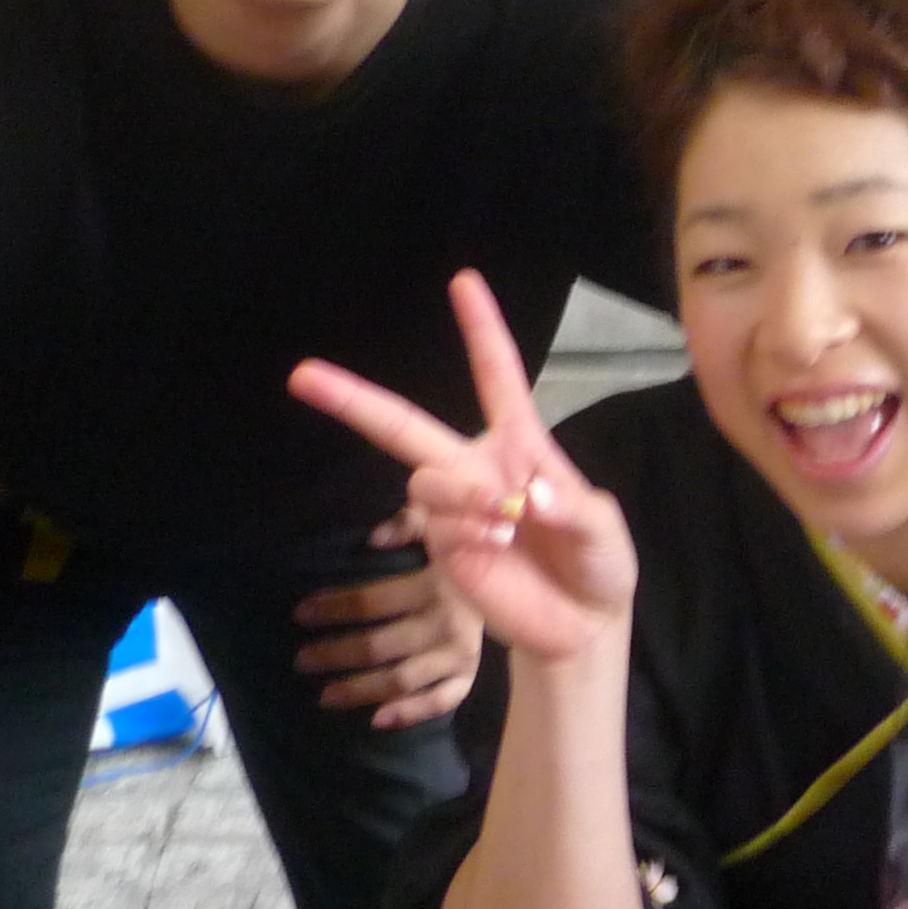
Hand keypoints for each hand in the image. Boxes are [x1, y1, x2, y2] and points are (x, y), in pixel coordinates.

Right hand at [288, 272, 636, 664]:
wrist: (580, 627)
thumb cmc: (599, 565)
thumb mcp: (605, 532)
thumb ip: (576, 510)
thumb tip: (529, 494)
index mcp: (522, 444)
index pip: (497, 375)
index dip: (481, 328)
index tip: (463, 281)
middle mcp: (477, 467)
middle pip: (405, 424)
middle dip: (353, 398)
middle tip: (302, 375)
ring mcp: (455, 508)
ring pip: (423, 478)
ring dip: (460, 493)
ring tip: (504, 520)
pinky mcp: (442, 549)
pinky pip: (434, 525)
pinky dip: (465, 531)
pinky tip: (496, 546)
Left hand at [292, 507, 483, 728]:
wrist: (519, 577)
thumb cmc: (462, 550)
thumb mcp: (439, 524)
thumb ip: (407, 522)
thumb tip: (373, 539)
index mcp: (434, 586)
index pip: (371, 602)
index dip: (333, 608)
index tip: (301, 614)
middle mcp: (447, 624)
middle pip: (378, 646)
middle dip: (334, 654)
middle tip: (302, 660)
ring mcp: (459, 655)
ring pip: (400, 680)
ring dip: (359, 690)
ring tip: (325, 696)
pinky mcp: (468, 676)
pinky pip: (438, 702)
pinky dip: (409, 713)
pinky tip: (377, 719)